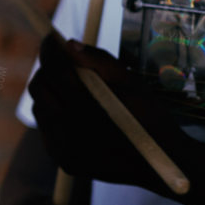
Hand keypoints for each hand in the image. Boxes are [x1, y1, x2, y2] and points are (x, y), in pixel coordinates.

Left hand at [29, 33, 196, 194]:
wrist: (165, 166)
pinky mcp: (63, 160)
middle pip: (39, 88)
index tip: (52, 38)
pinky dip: (53, 116)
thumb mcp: (134, 85)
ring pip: (39, 108)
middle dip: (47, 70)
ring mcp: (63, 149)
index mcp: (88, 108)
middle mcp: (69, 131)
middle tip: (61, 63)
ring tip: (69, 88)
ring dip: (49, 93)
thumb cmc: (152, 120)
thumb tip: (69, 44)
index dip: (50, 50)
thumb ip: (100, 61)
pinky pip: (47, 130)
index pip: (54, 69)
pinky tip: (72, 112)